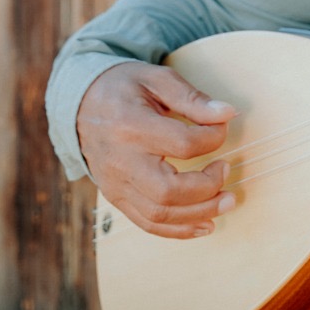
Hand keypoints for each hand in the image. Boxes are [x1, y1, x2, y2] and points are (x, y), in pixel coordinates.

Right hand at [77, 61, 239, 238]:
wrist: (81, 104)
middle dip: (208, 187)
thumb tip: (228, 113)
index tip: (222, 127)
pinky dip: (179, 230)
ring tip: (227, 200)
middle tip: (227, 169)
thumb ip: (192, 98)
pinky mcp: (115, 197)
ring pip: (159, 214)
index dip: (213, 138)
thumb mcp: (157, 79)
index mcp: (131, 126)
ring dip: (200, 213)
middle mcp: (120, 161)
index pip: (182, 144)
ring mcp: (115, 184)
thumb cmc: (124, 88)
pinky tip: (205, 223)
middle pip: (168, 191)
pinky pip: (147, 223)